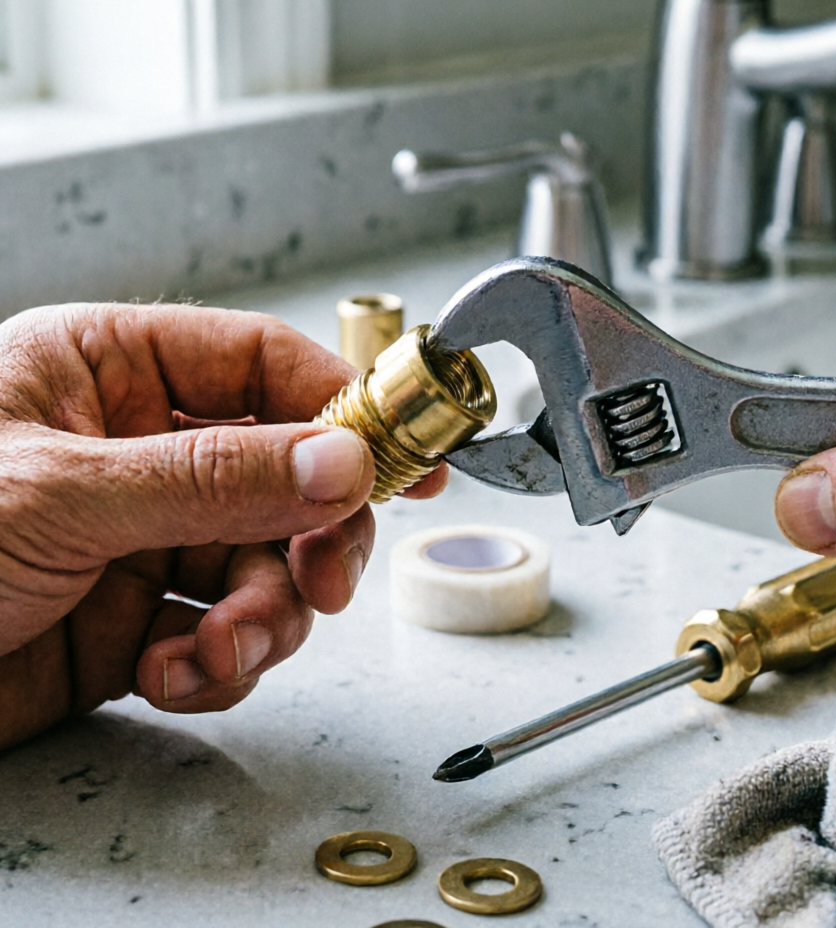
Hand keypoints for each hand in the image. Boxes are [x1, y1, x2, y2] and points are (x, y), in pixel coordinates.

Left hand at [0, 303, 444, 748]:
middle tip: (327, 580)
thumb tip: (343, 460)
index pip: (262, 366)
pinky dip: (217, 664)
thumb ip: (216, 476)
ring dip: (262, 617)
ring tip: (216, 651)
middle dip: (313, 537)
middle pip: (287, 477)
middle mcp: (136, 453)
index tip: (406, 456)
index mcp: (108, 373)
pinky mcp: (133, 623)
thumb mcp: (63, 492)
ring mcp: (138, 540)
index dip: (343, 408)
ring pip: (263, 566)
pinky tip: (171, 675)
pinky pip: (221, 633)